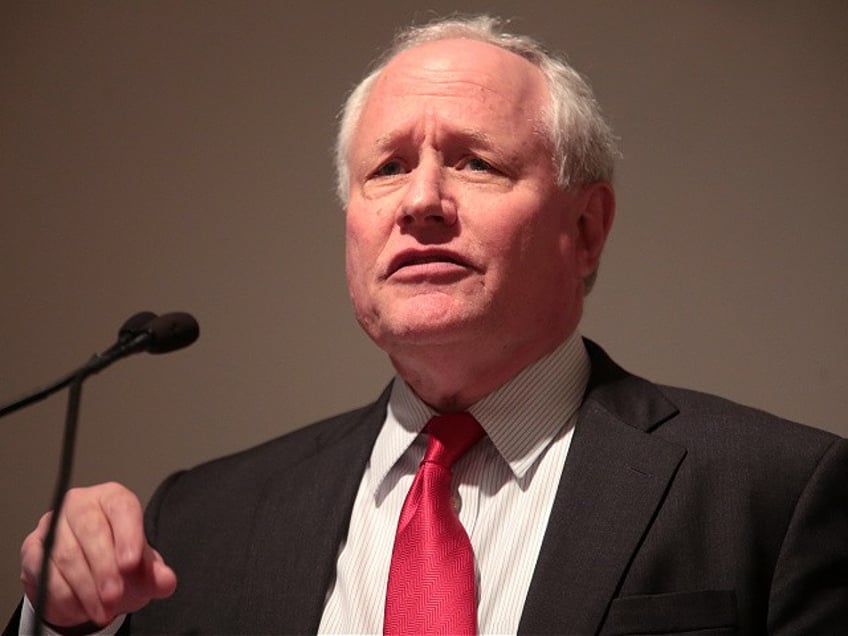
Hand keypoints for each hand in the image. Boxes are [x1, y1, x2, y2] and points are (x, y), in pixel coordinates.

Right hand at [20, 482, 176, 628]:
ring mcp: (53, 524)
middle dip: (104, 568)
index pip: (121, 507)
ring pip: (66, 554)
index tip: (132, 564)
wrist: (87, 577)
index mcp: (112, 499)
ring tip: (103, 611)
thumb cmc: (117, 561)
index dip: (128, 535)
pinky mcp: (33, 549)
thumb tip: (166, 581)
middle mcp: (81, 505)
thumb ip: (155, 574)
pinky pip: (44, 573)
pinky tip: (80, 609)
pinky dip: (63, 595)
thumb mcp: (142, 569)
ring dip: (85, 588)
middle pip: (91, 529)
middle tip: (115, 595)